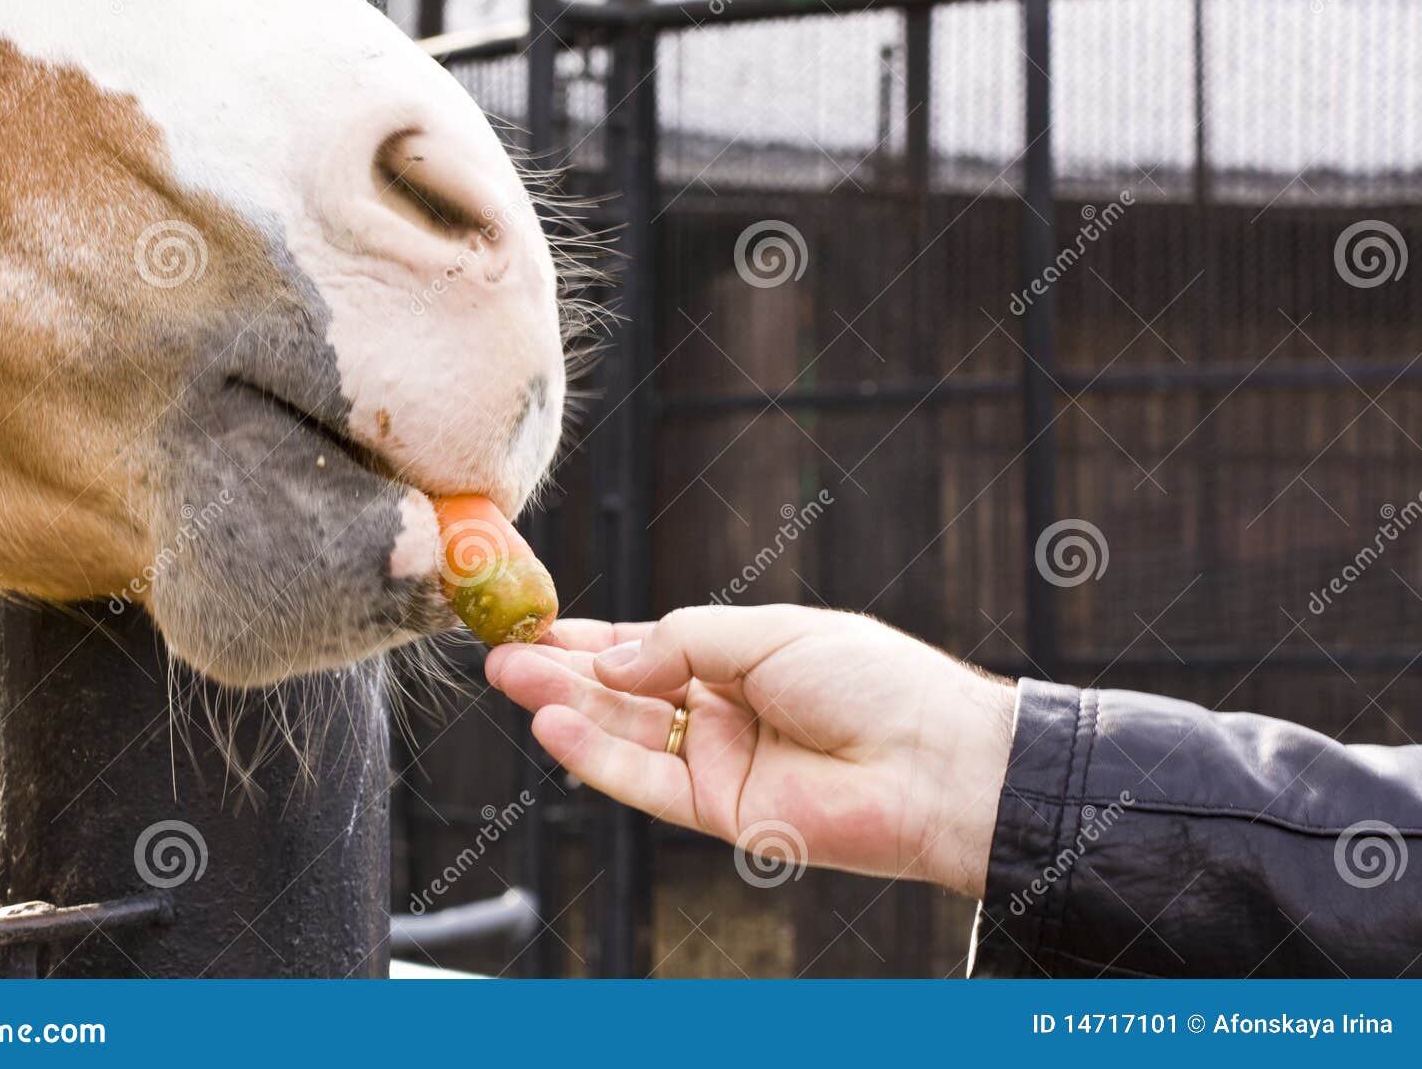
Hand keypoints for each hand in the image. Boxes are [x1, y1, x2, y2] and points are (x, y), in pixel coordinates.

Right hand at [484, 604, 1017, 899]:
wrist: (933, 760)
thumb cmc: (871, 681)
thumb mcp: (769, 632)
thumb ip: (683, 641)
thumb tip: (611, 656)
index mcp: (739, 660)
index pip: (649, 647)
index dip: (592, 637)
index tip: (536, 623)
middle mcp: (722, 711)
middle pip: (626, 691)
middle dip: (563, 671)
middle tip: (501, 653)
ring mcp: (719, 762)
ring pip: (627, 734)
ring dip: (567, 708)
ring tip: (512, 678)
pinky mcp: (720, 812)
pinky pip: (646, 782)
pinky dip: (598, 756)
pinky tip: (555, 728)